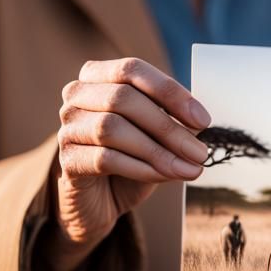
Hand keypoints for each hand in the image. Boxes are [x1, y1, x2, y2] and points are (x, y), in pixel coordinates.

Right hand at [38, 57, 210, 270]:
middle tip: (200, 152)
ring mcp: (68, 126)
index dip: (169, 91)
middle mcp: (77, 95)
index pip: (132, 69)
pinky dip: (141, 167)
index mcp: (98, 75)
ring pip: (112, 128)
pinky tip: (163, 176)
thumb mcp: (155, 132)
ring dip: (157, 150)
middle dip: (168, 126)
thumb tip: (198, 119)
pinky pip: (105, 158)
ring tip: (188, 169)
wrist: (101, 200)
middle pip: (123, 98)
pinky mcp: (67, 160)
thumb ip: (173, 118)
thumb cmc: (131, 155)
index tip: (203, 119)